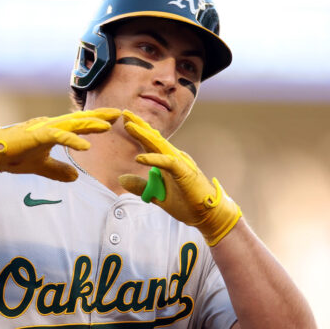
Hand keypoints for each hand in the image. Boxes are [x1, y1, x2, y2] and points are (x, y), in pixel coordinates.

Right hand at [0, 108, 120, 180]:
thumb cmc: (14, 157)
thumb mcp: (42, 167)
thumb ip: (59, 170)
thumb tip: (75, 177)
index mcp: (54, 131)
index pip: (80, 123)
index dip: (97, 121)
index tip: (115, 119)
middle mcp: (51, 126)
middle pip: (80, 119)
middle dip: (100, 116)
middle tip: (121, 113)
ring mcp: (43, 129)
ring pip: (71, 124)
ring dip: (90, 125)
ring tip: (108, 126)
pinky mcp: (36, 136)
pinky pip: (57, 137)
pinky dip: (72, 140)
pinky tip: (85, 146)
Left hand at [118, 110, 241, 244]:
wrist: (208, 215)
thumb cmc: (186, 203)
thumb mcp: (157, 195)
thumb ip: (141, 186)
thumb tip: (122, 178)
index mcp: (167, 162)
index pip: (150, 143)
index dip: (138, 131)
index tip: (125, 120)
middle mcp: (174, 158)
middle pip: (154, 139)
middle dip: (139, 125)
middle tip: (124, 113)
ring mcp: (180, 164)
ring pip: (159, 146)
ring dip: (143, 135)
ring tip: (129, 126)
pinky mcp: (185, 173)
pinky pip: (167, 163)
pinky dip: (153, 159)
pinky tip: (139, 158)